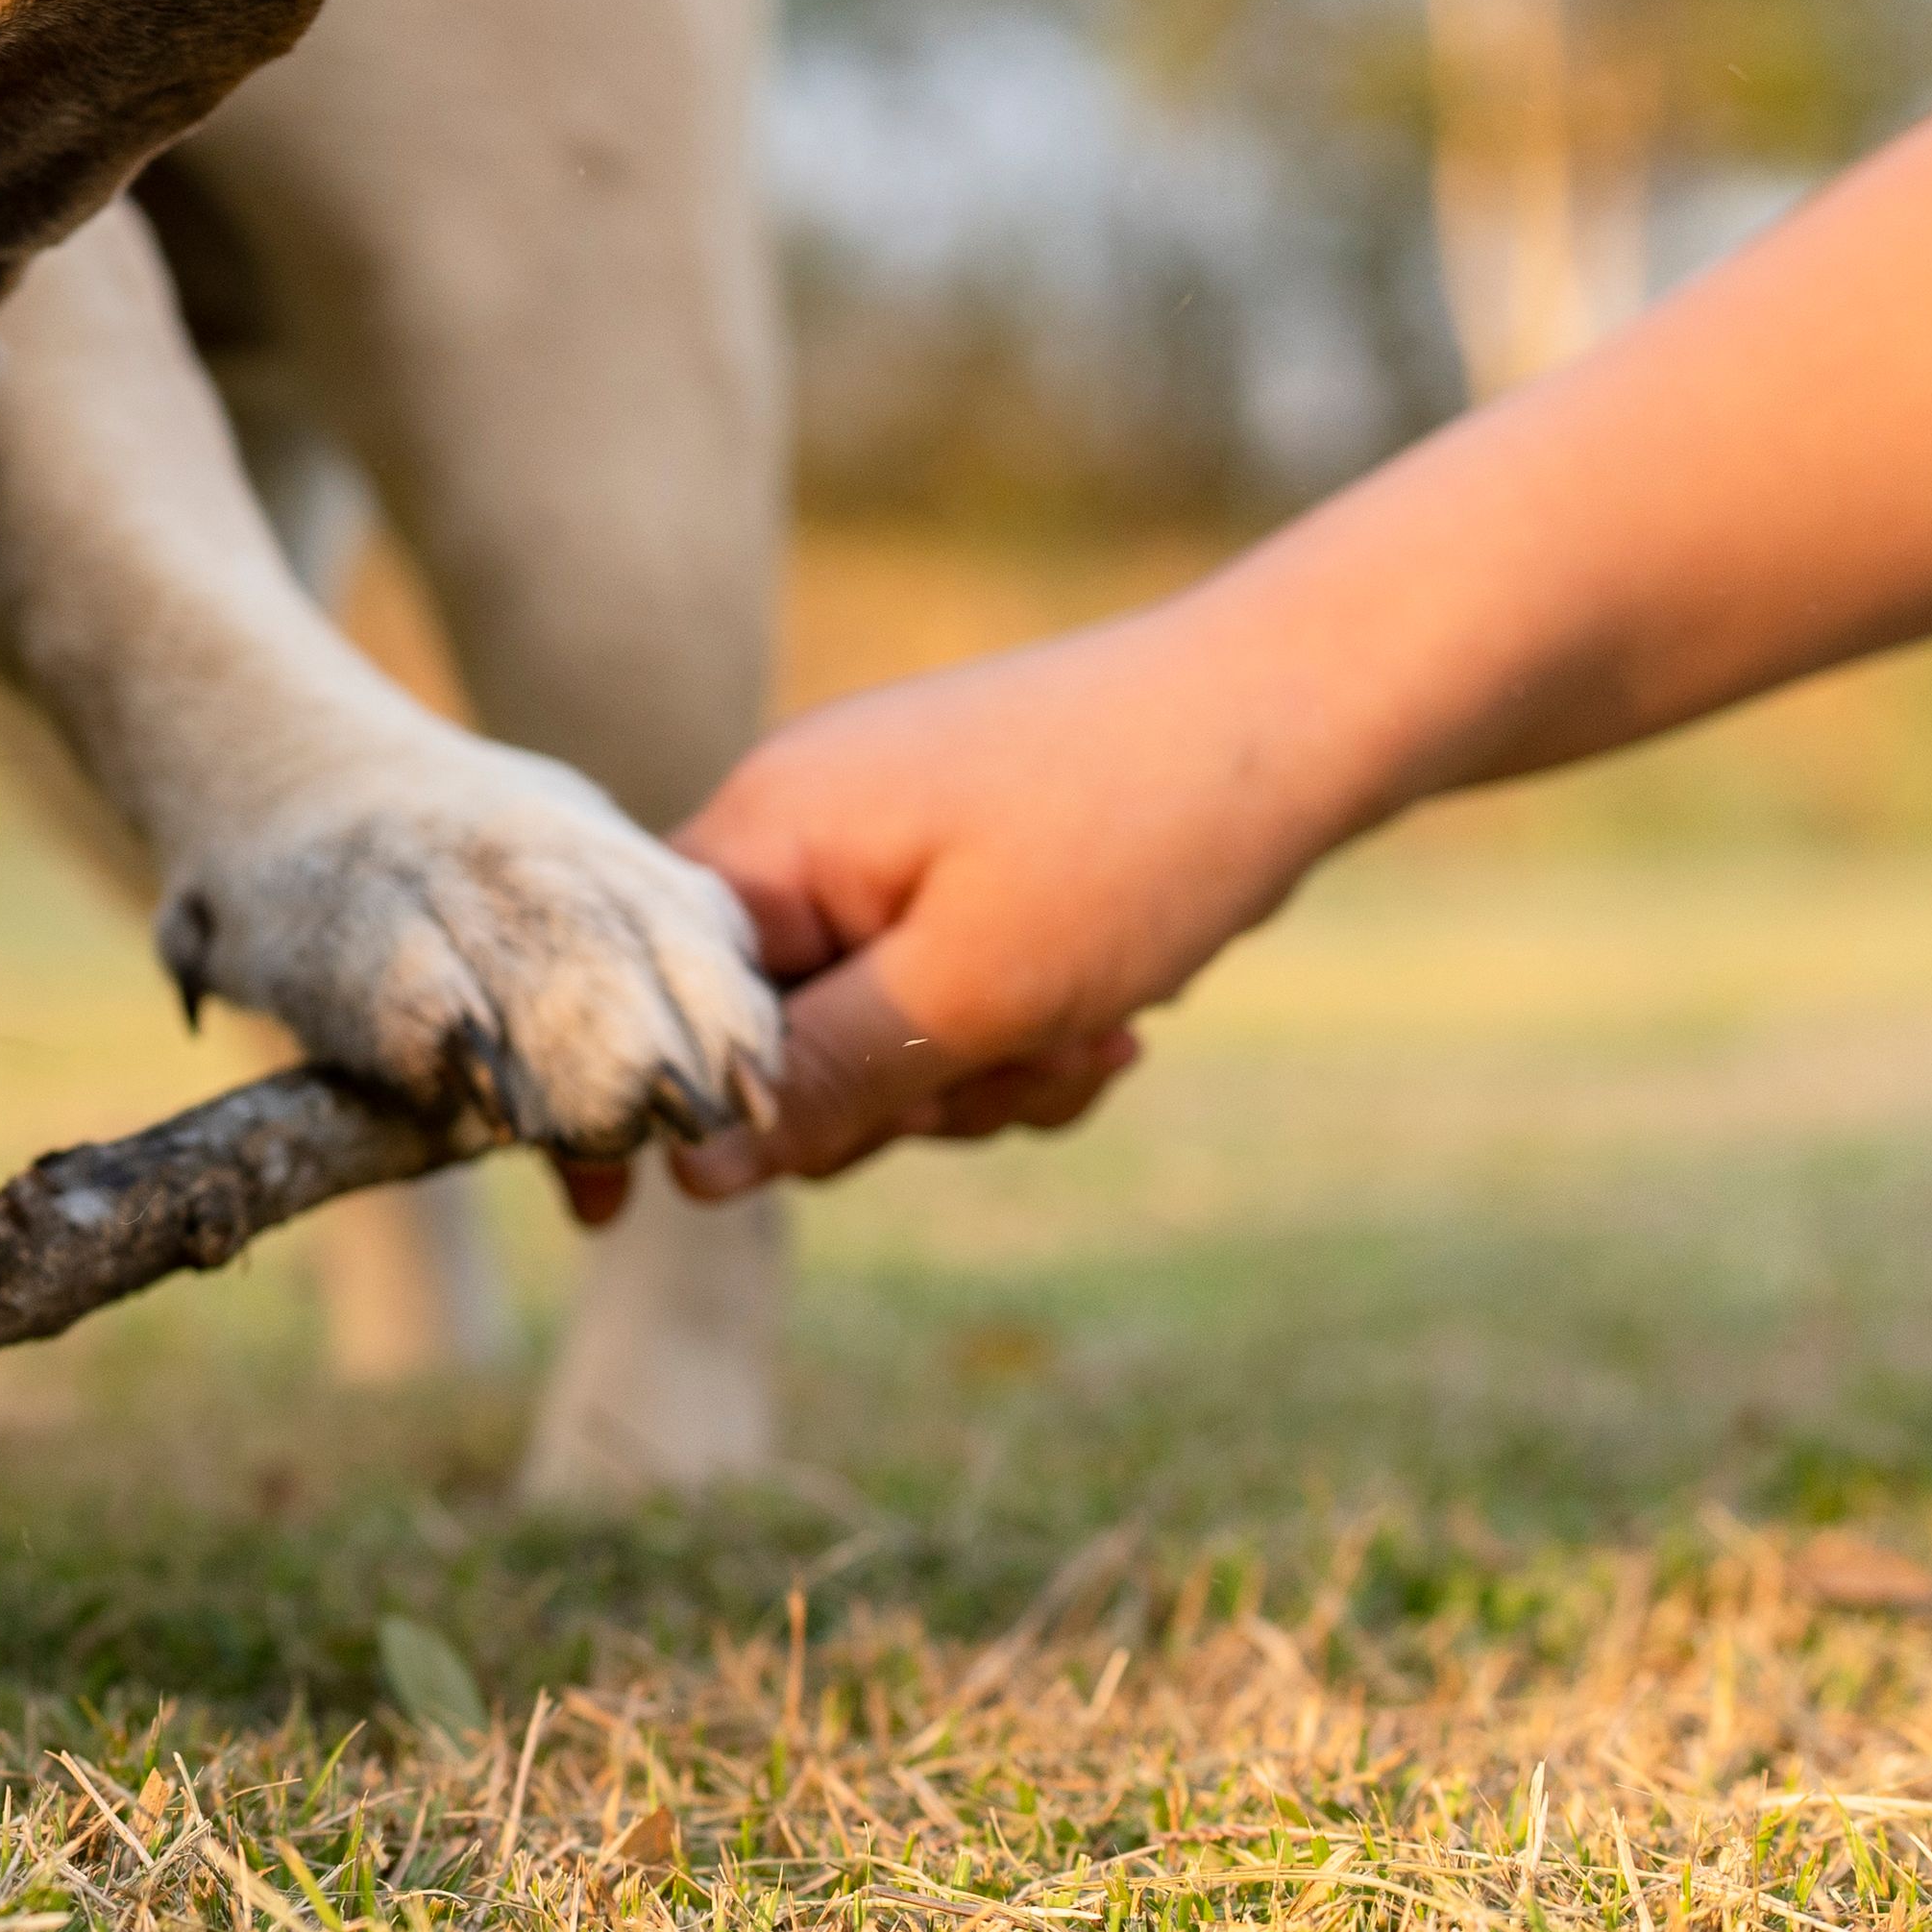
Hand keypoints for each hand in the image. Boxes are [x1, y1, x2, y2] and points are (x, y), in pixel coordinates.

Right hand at [639, 591, 1369, 1197]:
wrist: (1306, 717)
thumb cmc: (1134, 836)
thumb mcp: (972, 992)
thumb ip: (822, 1083)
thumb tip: (688, 1173)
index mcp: (770, 832)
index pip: (643, 987)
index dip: (644, 1100)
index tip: (625, 1214)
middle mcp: (803, 826)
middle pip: (767, 1034)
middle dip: (886, 1095)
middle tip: (999, 1075)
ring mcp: (883, 843)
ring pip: (872, 1036)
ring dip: (976, 1075)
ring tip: (1089, 1039)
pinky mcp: (959, 865)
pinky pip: (942, 998)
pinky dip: (1017, 1035)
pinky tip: (1113, 1025)